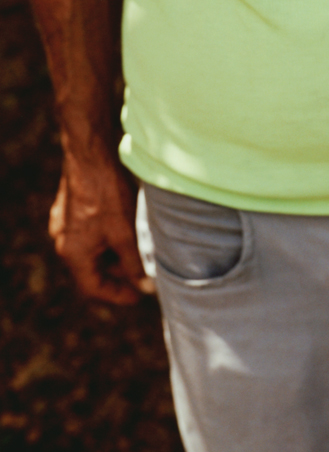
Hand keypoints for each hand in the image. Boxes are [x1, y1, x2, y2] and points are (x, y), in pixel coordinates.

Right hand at [49, 154, 146, 304]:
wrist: (91, 155)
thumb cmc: (107, 195)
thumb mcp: (125, 234)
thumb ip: (132, 263)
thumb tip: (142, 284)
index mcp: (73, 254)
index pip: (93, 288)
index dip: (117, 295)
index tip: (138, 296)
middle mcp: (62, 242)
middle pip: (90, 269)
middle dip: (117, 274)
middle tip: (142, 273)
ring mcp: (64, 224)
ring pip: (90, 250)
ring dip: (112, 255)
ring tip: (137, 251)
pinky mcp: (69, 209)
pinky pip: (87, 234)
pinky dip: (105, 238)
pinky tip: (125, 229)